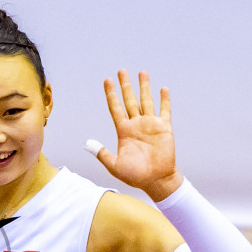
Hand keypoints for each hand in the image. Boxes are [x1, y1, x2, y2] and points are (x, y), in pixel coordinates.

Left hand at [87, 69, 182, 201]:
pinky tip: (162, 88)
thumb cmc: (135, 176)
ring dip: (144, 87)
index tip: (107, 80)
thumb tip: (87, 144)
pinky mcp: (164, 128)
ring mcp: (150, 125)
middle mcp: (136, 125)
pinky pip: (164, 110)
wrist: (156, 181)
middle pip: (130, 100)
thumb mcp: (114, 165)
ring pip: (146, 101)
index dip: (111, 94)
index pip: (116, 108)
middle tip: (121, 71)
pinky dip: (164, 100)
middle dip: (125, 85)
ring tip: (142, 72)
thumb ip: (102, 153)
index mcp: (124, 131)